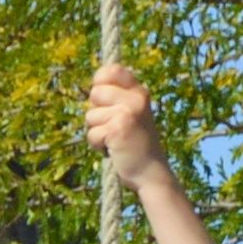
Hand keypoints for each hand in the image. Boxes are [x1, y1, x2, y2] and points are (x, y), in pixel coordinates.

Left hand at [86, 63, 165, 179]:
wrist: (151, 174)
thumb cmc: (137, 146)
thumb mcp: (133, 115)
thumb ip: (118, 99)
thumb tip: (94, 87)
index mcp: (140, 93)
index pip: (113, 69)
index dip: (100, 81)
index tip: (101, 99)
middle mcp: (136, 99)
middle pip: (95, 93)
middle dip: (96, 112)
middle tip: (112, 127)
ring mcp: (127, 113)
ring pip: (91, 115)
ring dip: (96, 132)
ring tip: (114, 141)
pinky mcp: (117, 129)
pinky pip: (92, 133)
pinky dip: (97, 146)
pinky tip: (113, 151)